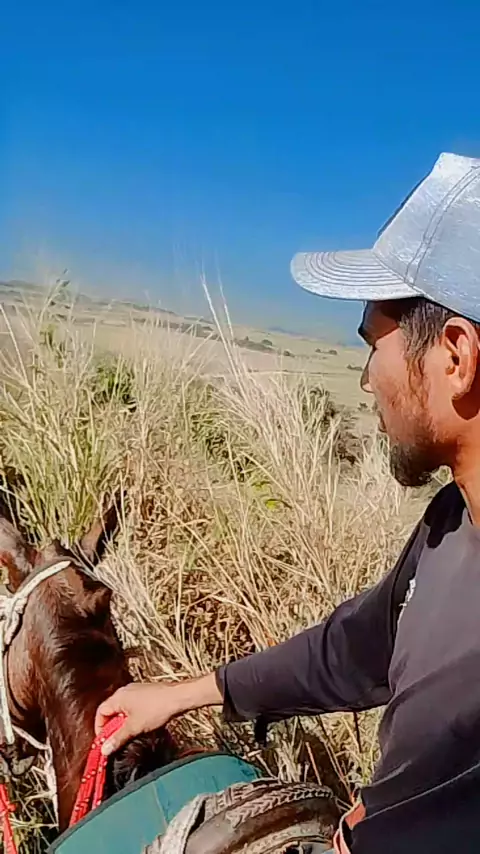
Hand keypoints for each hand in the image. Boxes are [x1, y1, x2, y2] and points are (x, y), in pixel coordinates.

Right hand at [95, 674, 221, 755]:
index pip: (101, 712)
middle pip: (111, 711)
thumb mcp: (134, 727)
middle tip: (116, 740)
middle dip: (112, 727)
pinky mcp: (145, 694)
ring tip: (129, 734)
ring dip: (123, 723)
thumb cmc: (156, 708)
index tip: (104, 741)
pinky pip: (132, 707)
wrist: (178, 698)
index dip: (100, 727)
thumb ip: (118, 738)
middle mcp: (125, 691)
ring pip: (122, 709)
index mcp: (118, 697)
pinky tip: (140, 726)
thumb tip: (104, 749)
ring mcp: (136, 691)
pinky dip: (132, 717)